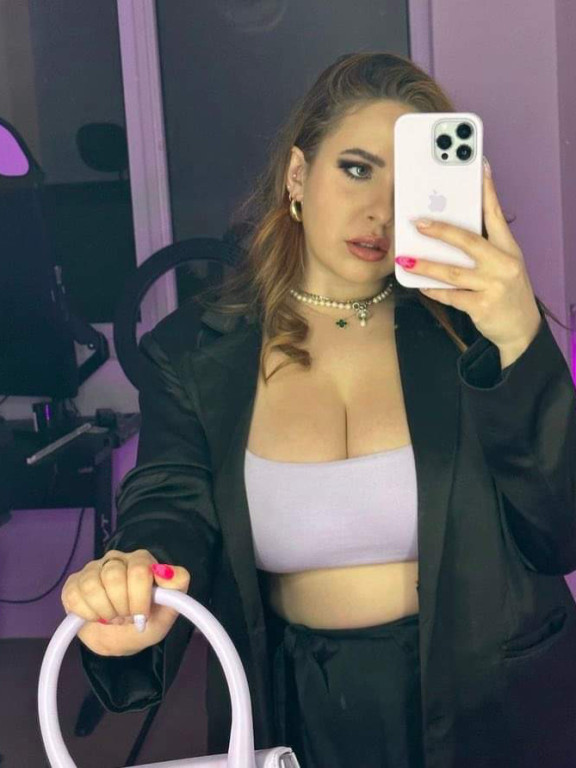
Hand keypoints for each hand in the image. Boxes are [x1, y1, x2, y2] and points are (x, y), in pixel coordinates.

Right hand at [61, 550, 190, 655]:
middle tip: (126, 618)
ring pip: (92, 586)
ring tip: (113, 618)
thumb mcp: (169, 609)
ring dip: (104, 612)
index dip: (139, 600)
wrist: (122, 639)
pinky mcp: (73, 583)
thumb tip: (167, 572)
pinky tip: (95, 617)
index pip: (139, 570)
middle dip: (122, 608)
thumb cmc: (147, 621)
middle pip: (114, 577)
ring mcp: (93, 569)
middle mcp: (116, 559)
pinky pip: (74, 596)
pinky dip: (86, 614)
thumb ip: (176, 586)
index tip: (142, 617)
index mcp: (141, 560)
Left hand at [396, 157, 541, 352]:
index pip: (497, 215)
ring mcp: (493, 286)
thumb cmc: (507, 291)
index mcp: (509, 250)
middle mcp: (504, 265)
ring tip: (405, 259)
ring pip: (452, 272)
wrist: (521, 329)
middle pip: (469, 241)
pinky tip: (420, 285)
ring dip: (425, 265)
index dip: (488, 191)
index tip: (479, 168)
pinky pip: (450, 295)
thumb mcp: (505, 265)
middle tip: (417, 223)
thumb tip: (453, 228)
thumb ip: (486, 247)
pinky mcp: (481, 306)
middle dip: (441, 230)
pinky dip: (433, 290)